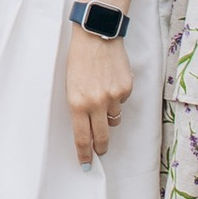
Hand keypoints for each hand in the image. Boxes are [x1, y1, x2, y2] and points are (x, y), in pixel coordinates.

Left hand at [65, 16, 133, 167]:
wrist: (96, 35)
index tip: (86, 163)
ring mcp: (113, 96)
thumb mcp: (70, 85)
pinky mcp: (126, 88)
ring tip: (103, 96)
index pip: (82, 137)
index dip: (84, 153)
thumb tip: (87, 127)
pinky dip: (118, 96)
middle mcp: (96, 103)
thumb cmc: (79, 58)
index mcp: (77, 103)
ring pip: (114, 118)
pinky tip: (111, 81)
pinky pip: (123, 101)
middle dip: (101, 146)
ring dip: (109, 114)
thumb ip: (79, 106)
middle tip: (100, 150)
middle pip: (102, 136)